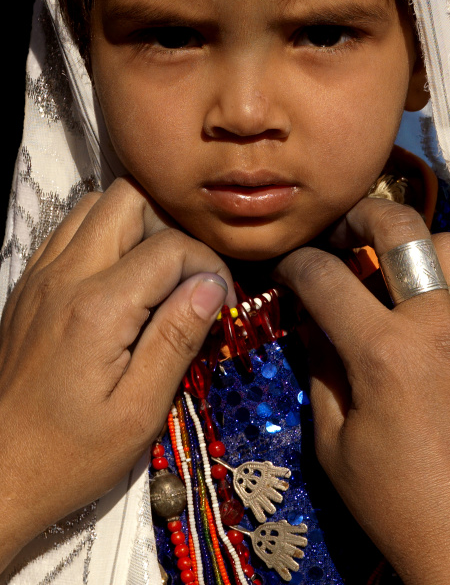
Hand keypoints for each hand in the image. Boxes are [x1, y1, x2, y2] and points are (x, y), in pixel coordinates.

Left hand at [0, 178, 235, 570]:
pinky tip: (119, 281)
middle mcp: (64, 277)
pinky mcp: (28, 286)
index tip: (219, 298)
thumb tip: (214, 284)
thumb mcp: (140, 410)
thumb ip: (177, 338)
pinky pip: (70, 231)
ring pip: (95, 205)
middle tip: (186, 274)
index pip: (170, 246)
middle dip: (169, 226)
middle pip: (128, 198)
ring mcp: (40, 276)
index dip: (207, 263)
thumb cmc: (72, 452)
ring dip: (135, 225)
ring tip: (155, 273)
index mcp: (98, 308)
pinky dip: (103, 237)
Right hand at [275, 197, 449, 584]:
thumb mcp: (333, 441)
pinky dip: (448, 287)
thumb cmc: (394, 501)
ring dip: (418, 249)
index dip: (295, 264)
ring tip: (397, 272)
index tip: (287, 271)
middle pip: (402, 227)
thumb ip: (319, 367)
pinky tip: (432, 317)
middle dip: (361, 214)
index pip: (325, 277)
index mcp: (384, 354)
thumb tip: (309, 317)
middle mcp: (438, 328)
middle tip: (343, 230)